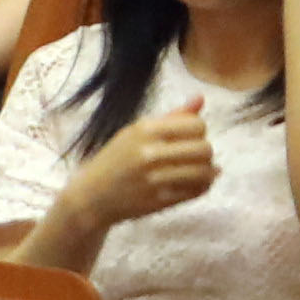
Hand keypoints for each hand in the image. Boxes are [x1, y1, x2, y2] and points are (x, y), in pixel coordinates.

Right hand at [53, 100, 218, 234]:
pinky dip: (202, 187)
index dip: (199, 131)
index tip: (190, 137)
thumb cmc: (116, 159)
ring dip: (207, 171)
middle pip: (204, 149)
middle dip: (205, 152)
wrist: (92, 195)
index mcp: (144, 130)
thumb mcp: (136, 132)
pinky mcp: (158, 201)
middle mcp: (149, 153)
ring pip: (204, 172)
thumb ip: (172, 117)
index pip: (196, 125)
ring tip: (200, 171)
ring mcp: (154, 179)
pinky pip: (196, 191)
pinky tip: (195, 183)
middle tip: (196, 156)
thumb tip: (201, 98)